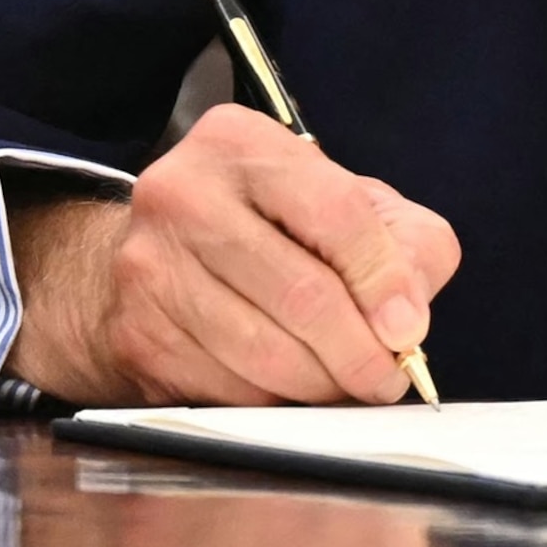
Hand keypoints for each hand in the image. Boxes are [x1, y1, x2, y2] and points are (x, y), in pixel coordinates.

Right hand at [2, 104, 458, 405]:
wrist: (159, 252)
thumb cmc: (268, 223)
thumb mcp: (345, 200)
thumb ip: (403, 241)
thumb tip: (407, 316)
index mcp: (242, 143)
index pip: (336, 212)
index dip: (384, 280)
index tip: (409, 329)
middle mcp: (184, 195)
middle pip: (301, 293)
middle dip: (359, 351)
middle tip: (387, 378)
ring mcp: (150, 267)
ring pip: (264, 352)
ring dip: (322, 385)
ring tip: (347, 385)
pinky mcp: (137, 336)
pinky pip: (225, 390)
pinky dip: (274, 403)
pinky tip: (291, 390)